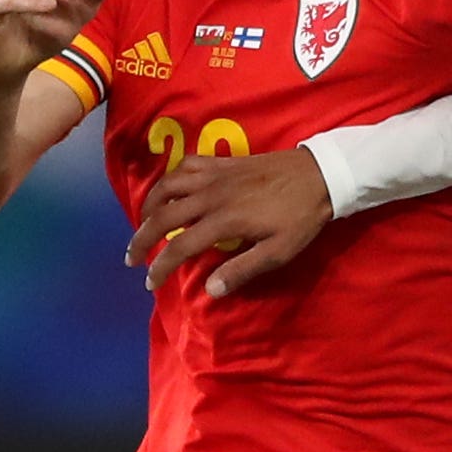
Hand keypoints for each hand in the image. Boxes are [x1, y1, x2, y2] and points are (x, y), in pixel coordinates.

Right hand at [124, 147, 329, 295]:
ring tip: (142, 223)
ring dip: (149, 205)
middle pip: (162, 215)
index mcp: (223, 220)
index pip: (179, 247)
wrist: (319, 175)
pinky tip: (169, 189)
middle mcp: (211, 195)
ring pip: (168, 186)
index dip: (160, 267)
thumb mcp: (278, 252)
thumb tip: (209, 290)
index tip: (149, 283)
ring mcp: (215, 175)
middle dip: (141, 238)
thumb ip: (242, 270)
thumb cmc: (301, 218)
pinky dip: (171, 178)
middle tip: (132, 258)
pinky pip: (186, 165)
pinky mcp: (222, 162)